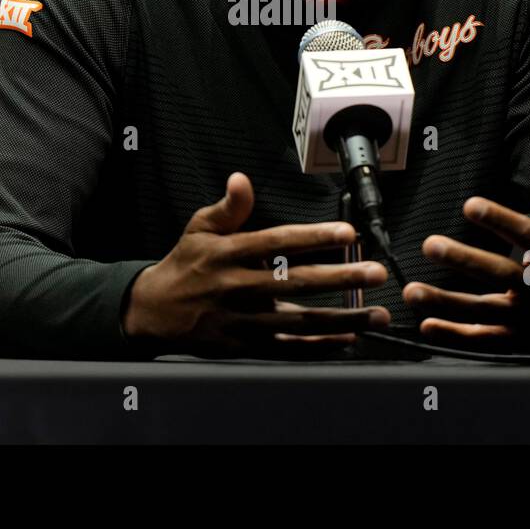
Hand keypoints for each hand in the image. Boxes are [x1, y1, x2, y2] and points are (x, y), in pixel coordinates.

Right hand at [122, 172, 390, 357]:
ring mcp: (244, 320)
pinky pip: (288, 348)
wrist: (154, 312)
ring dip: (341, 318)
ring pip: (299, 321)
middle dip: (340, 278)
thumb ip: (227, 208)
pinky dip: (319, 346)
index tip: (347, 235)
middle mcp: (239, 288)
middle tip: (375, 273)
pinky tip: (348, 339)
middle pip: (297, 284)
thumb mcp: (198, 229)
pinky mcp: (246, 346)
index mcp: (229, 254)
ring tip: (375, 313)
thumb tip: (241, 180)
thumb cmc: (184, 266)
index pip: (278, 243)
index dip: (314, 238)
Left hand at [402, 167, 529, 356]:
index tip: (469, 205)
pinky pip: (484, 341)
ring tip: (411, 291)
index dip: (500, 220)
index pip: (528, 236)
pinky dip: (456, 337)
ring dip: (446, 303)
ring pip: (484, 311)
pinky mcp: (517, 341)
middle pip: (501, 274)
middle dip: (464, 260)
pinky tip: (427, 325)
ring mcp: (528, 319)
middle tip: (430, 245)